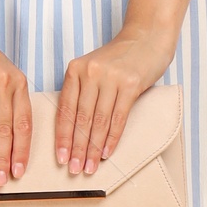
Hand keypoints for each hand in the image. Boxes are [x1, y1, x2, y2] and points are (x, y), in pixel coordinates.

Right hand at [0, 2, 31, 185]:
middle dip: (4, 159)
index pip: (25, 122)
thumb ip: (7, 95)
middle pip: (7, 130)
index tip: (20, 170)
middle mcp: (3, 83)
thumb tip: (7, 134)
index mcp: (18, 81)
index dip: (23, 150)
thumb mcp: (0, 69)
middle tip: (2, 181)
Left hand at [56, 26, 175, 176]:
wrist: (146, 38)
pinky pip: (118, 117)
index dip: (62, 137)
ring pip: (99, 121)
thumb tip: (71, 130)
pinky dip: (112, 138)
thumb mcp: (92, 69)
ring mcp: (111, 78)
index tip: (60, 157)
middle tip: (74, 169)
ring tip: (90, 166)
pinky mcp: (131, 84)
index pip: (65, 110)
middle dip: (77, 148)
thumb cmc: (118, 58)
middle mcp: (90, 73)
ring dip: (93, 148)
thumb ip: (81, 92)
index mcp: (75, 69)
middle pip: (81, 118)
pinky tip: (106, 152)